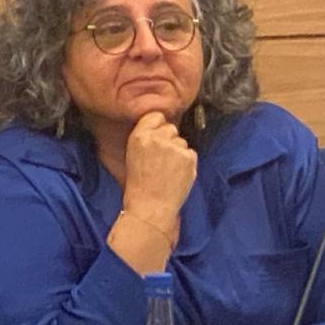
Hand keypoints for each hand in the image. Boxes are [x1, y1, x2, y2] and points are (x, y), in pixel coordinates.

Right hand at [121, 111, 196, 230]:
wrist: (150, 208)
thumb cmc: (139, 185)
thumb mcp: (133, 155)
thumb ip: (147, 139)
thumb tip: (163, 127)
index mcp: (139, 136)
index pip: (156, 116)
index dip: (158, 126)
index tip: (158, 139)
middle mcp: (157, 138)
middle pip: (171, 128)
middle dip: (170, 141)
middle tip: (163, 161)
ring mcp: (174, 147)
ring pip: (182, 142)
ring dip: (179, 153)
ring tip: (168, 171)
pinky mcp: (189, 157)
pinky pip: (191, 153)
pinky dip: (188, 164)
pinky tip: (177, 175)